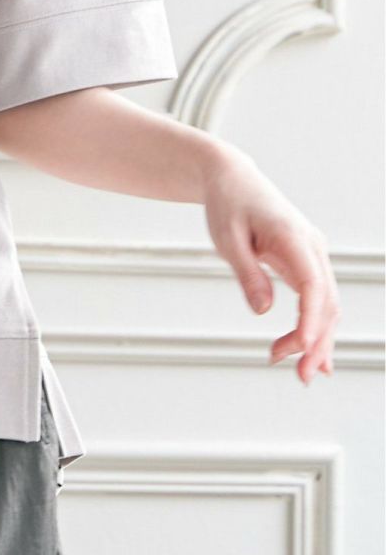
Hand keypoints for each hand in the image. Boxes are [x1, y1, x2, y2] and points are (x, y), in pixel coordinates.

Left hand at [202, 149, 339, 382]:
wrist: (231, 178)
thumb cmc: (226, 203)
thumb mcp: (226, 238)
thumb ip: (247, 273)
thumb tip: (263, 310)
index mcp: (293, 237)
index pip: (313, 285)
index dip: (311, 320)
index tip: (302, 348)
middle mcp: (312, 246)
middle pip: (327, 302)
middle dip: (317, 341)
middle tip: (299, 375)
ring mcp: (313, 254)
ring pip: (328, 304)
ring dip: (318, 339)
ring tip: (302, 372)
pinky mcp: (307, 261)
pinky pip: (319, 298)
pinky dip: (317, 326)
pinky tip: (312, 352)